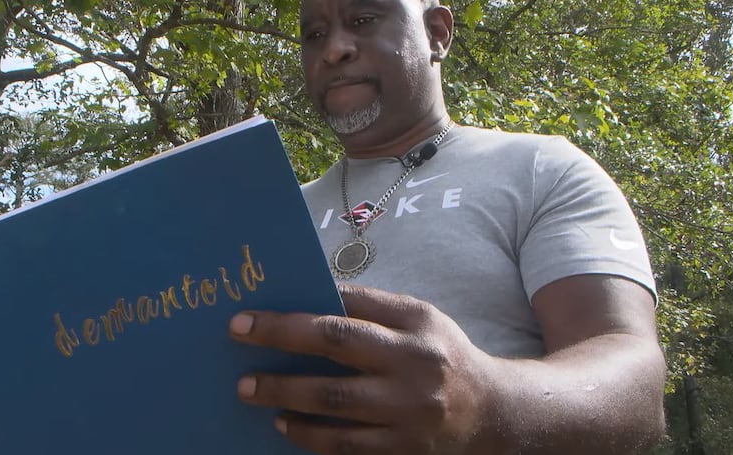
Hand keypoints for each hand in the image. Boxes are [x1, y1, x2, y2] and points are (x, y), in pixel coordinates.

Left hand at [229, 283, 495, 454]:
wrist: (494, 413)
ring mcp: (410, 411)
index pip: (348, 308)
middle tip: (237, 339)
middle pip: (337, 346)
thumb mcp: (420, 319)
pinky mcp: (403, 449)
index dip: (296, 310)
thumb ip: (370, 307)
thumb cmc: (443, 355)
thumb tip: (309, 294)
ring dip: (285, 393)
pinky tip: (284, 425)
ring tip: (249, 389)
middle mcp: (415, 364)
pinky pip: (346, 445)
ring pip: (335, 402)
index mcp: (416, 323)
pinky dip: (309, 435)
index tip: (249, 315)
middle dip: (281, 340)